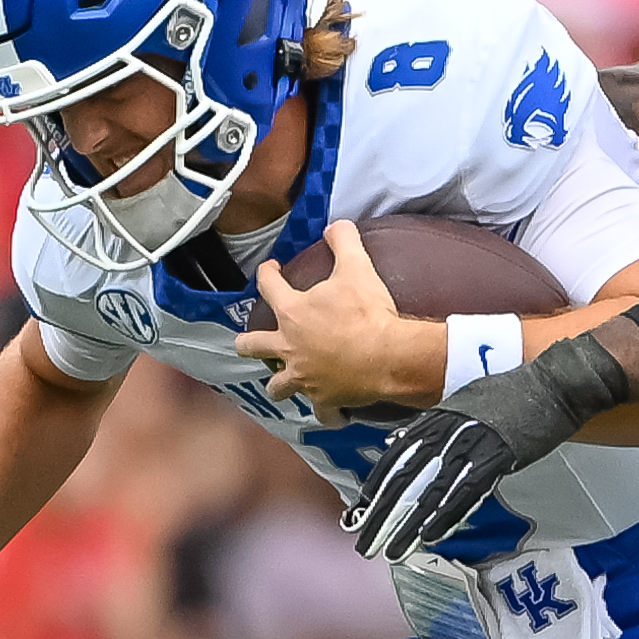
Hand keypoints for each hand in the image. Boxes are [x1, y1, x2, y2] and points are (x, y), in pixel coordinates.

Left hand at [233, 223, 425, 417]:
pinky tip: (332, 413)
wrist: (390, 356)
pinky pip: (322, 412)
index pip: (268, 287)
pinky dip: (327, 413)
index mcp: (293, 313)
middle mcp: (289, 347)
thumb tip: (337, 225)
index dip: (267, 274)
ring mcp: (304, 376)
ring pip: (278, 386)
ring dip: (279, 384)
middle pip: (253, 346)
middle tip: (250, 341)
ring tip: (283, 383)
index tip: (270, 270)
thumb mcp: (358, 268)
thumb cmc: (370, 314)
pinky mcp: (325, 398)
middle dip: (248, 343)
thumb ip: (344, 242)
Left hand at [348, 331, 637, 555]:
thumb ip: (436, 419)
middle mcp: (448, 430)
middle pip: (405, 477)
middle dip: (382, 513)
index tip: (361, 507)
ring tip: (391, 549)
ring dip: (407, 524)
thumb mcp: (468, 399)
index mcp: (440, 416)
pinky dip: (445, 515)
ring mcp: (471, 444)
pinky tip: (429, 536)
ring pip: (429, 491)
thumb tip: (404, 436)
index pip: (398, 454)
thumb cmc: (518, 391)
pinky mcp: (496, 458)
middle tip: (365, 541)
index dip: (378, 482)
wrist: (555, 383)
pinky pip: (464, 493)